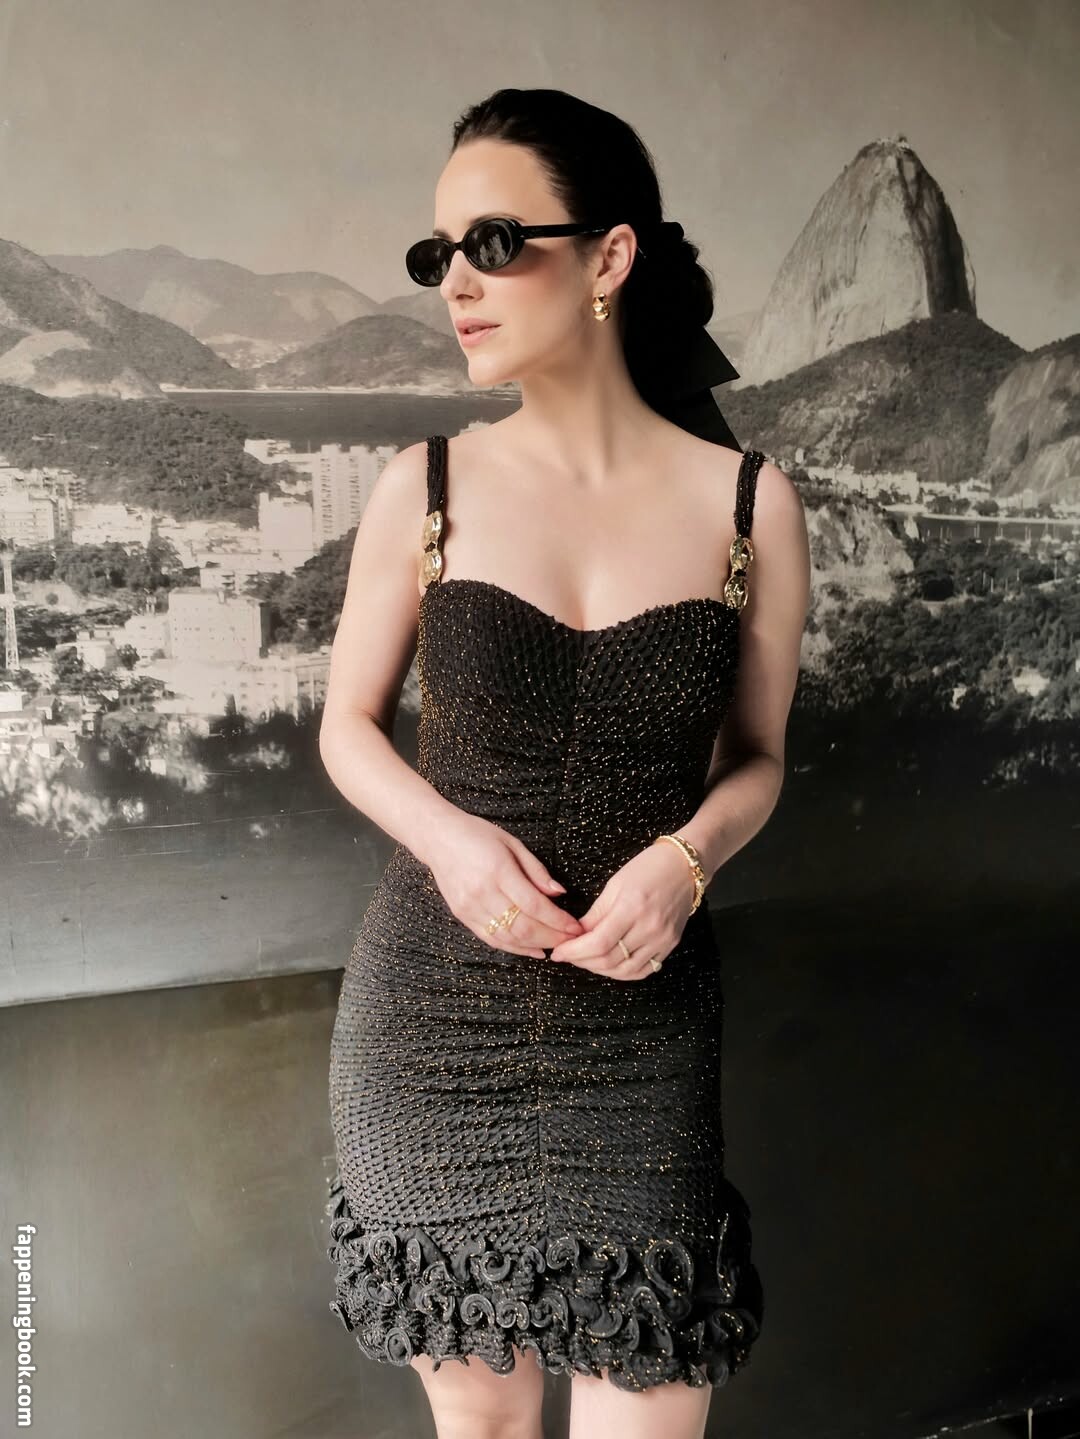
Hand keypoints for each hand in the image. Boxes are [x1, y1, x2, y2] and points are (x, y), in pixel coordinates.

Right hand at [427, 813, 584, 958]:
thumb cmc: (477, 835)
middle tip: (572, 940)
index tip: (575, 926)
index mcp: (498, 871)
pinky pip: (492, 939)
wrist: (438, 838)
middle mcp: (483, 893)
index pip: (534, 905)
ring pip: (508, 937)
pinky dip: (515, 949)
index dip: (558, 920)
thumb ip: (536, 870)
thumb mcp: (512, 843)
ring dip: (536, 945)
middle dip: (552, 937)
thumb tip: (559, 893)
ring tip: (558, 947)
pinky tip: (534, 950)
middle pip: (523, 926)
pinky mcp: (463, 916)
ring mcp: (470, 907)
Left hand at [547, 841, 697, 979]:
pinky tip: (609, 966)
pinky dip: (622, 973)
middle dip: (582, 961)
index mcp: (632, 908)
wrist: (684, 866)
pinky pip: (643, 970)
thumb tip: (575, 935)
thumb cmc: (648, 868)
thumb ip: (595, 914)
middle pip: (609, 960)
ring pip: (624, 970)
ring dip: (599, 970)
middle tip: (567, 955)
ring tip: (585, 960)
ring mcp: (662, 940)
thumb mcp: (614, 885)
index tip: (558, 952)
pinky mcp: (669, 945)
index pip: (597, 942)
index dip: (574, 952)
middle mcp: (649, 928)